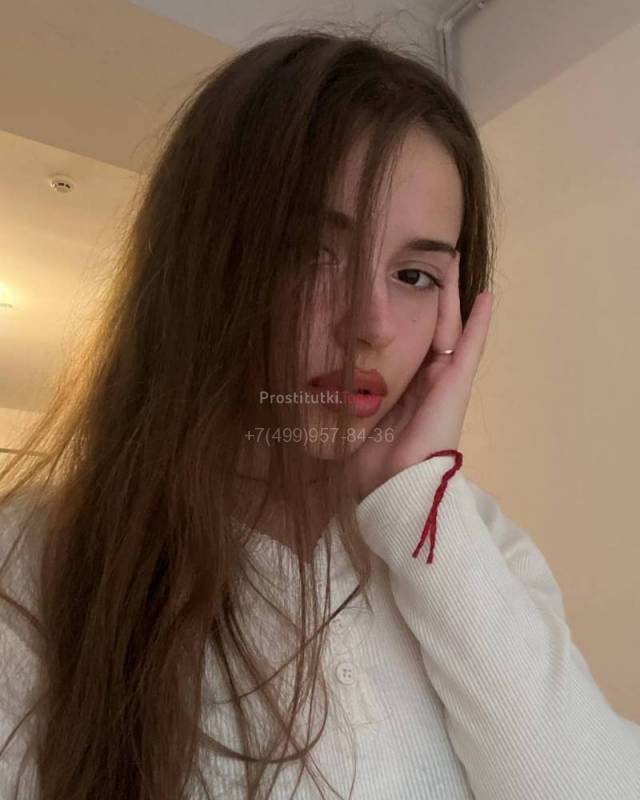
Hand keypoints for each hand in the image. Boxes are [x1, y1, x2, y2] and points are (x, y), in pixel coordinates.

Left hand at [350, 253, 492, 502]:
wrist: (390, 484)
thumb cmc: (367, 460)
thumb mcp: (348, 418)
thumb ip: (340, 399)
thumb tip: (309, 385)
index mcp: (404, 390)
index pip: (408, 343)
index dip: (406, 316)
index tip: (398, 286)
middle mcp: (427, 381)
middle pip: (431, 327)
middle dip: (431, 295)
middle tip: (430, 262)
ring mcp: (445, 380)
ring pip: (450, 327)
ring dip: (452, 295)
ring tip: (453, 262)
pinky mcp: (456, 383)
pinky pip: (471, 345)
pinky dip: (480, 321)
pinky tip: (486, 295)